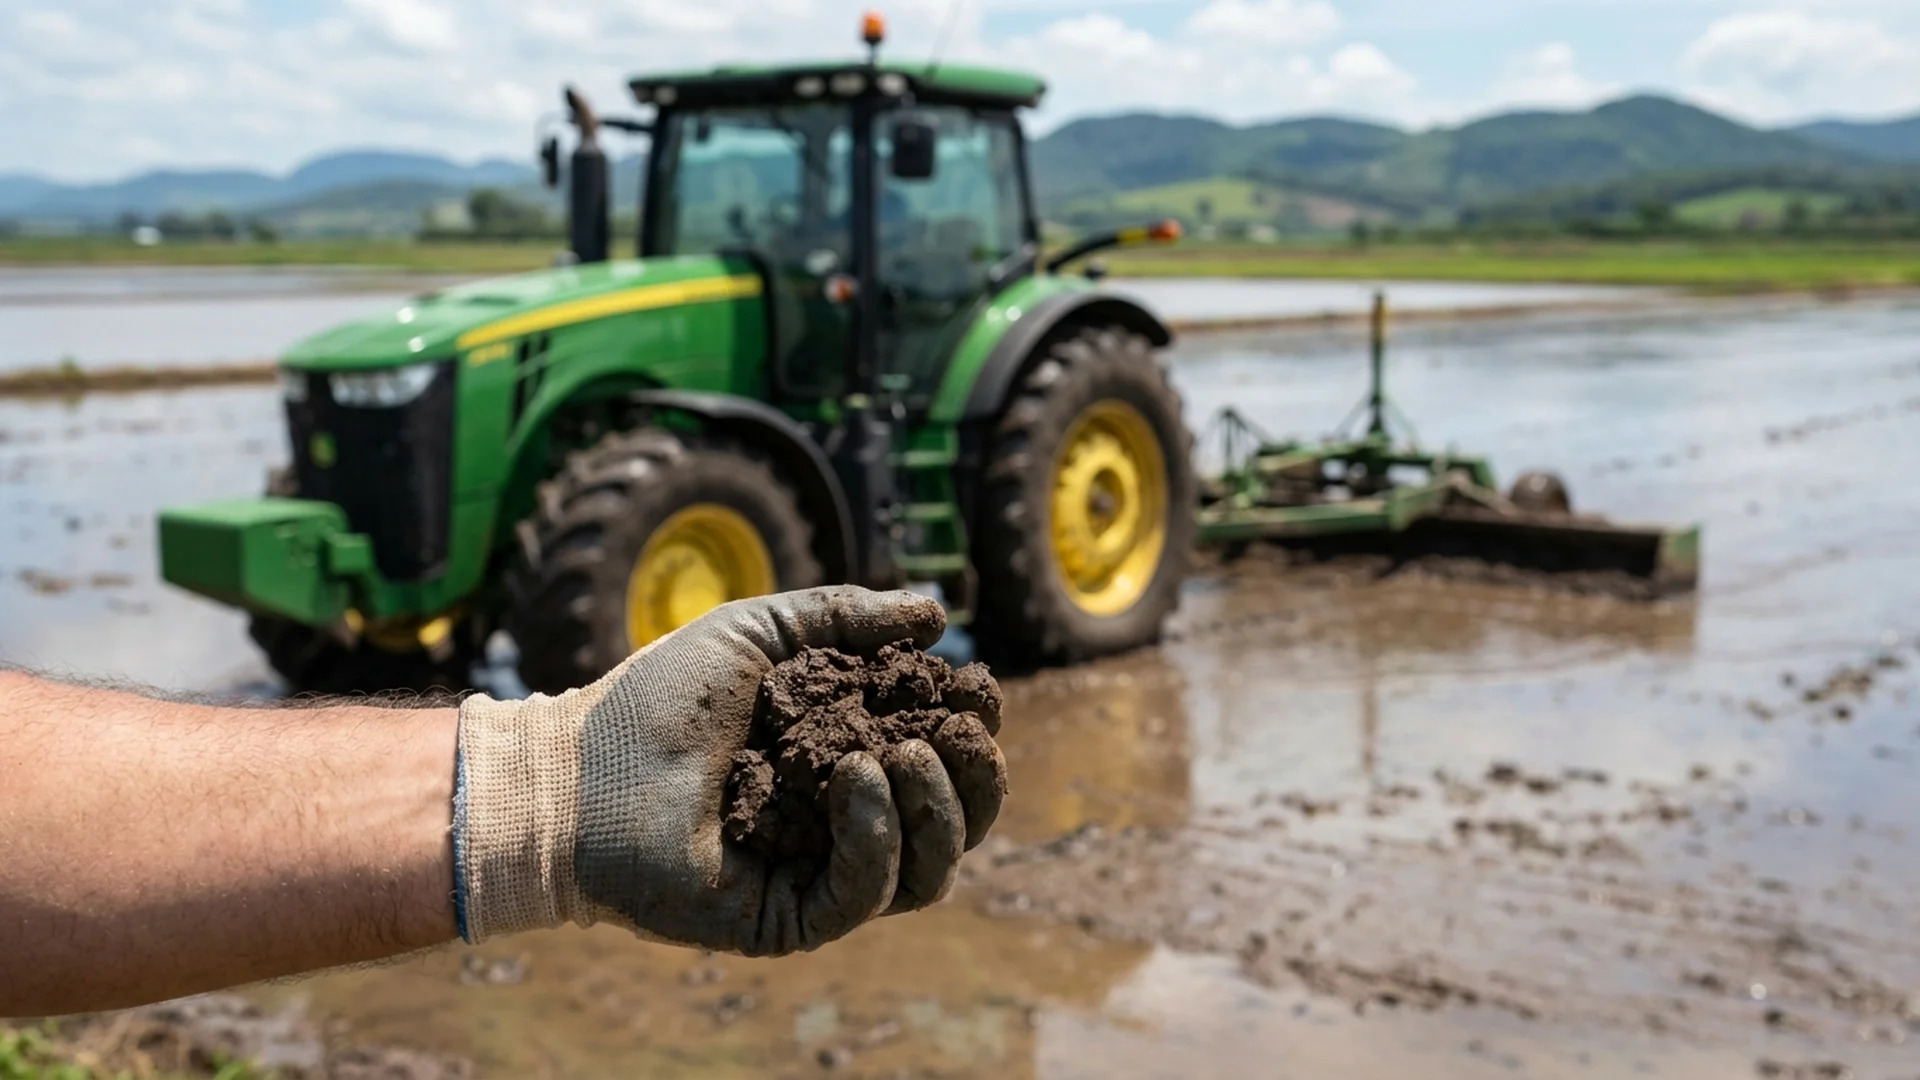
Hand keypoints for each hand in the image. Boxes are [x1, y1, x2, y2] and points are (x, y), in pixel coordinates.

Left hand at [453, 586, 1006, 954]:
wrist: (579, 769)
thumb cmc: (655, 701)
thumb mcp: (759, 634)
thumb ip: (846, 618)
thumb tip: (938, 613)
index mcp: (846, 758)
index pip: (940, 759)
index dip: (972, 730)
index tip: (977, 692)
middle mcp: (845, 822)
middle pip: (956, 823)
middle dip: (978, 778)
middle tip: (962, 730)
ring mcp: (821, 874)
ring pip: (930, 869)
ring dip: (939, 807)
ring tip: (906, 750)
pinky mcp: (792, 918)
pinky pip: (868, 893)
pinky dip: (878, 834)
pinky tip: (858, 778)